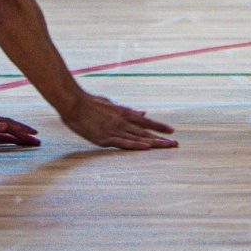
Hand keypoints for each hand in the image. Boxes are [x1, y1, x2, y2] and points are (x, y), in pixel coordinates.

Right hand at [58, 90, 177, 150]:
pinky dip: (136, 145)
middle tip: (175, 144)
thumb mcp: (113, 105)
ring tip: (167, 147)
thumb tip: (144, 112)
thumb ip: (128, 111)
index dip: (159, 126)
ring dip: (154, 143)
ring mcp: (114, 130)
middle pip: (146, 132)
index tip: (172, 131)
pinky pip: (123, 143)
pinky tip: (146, 147)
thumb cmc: (91, 103)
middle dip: (161, 138)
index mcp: (124, 113)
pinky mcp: (104, 138)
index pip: (146, 121)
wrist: (74, 104)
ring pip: (138, 138)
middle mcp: (122, 121)